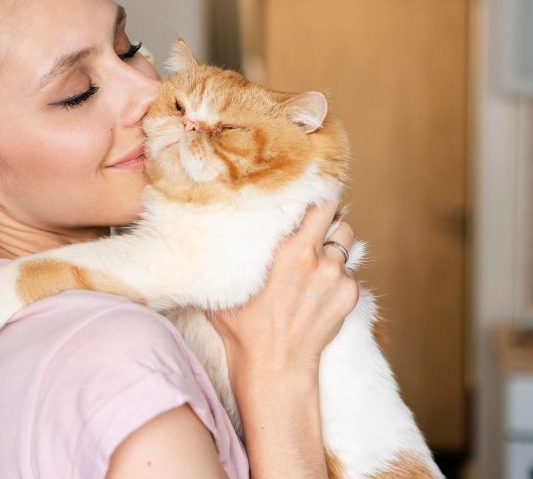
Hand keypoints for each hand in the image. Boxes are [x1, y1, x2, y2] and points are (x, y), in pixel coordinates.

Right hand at [206, 200, 358, 382]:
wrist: (274, 366)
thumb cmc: (243, 327)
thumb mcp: (228, 283)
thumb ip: (230, 252)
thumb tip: (209, 228)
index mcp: (289, 249)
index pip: (317, 203)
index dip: (313, 195)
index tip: (305, 191)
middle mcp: (318, 258)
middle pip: (337, 215)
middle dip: (326, 216)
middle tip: (310, 223)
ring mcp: (338, 277)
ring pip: (344, 244)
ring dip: (332, 246)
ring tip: (313, 260)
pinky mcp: (350, 295)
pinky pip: (348, 272)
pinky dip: (335, 274)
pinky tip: (315, 290)